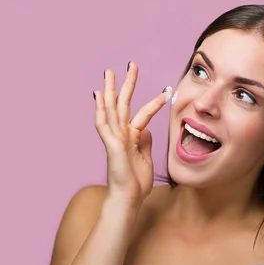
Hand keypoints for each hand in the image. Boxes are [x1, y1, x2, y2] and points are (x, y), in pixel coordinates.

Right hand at [93, 62, 170, 204]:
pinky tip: (98, 96)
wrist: (128, 199)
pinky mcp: (111, 145)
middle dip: (127, 84)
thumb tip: (146, 130)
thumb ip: (145, 143)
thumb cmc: (136, 184)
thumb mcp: (146, 159)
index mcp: (132, 138)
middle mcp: (121, 135)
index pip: (142, 114)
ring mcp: (115, 139)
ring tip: (110, 72)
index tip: (164, 90)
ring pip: (112, 110)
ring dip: (111, 90)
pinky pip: (103, 125)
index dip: (153, 102)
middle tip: (131, 65)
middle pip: (123, 105)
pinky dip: (100, 110)